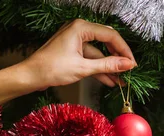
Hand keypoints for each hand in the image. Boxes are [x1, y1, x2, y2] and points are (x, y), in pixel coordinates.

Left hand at [18, 19, 136, 90]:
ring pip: (98, 53)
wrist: (30, 76)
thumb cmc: (51, 69)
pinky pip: (89, 59)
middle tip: (128, 71)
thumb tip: (128, 64)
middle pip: (106, 42)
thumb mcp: (83, 68)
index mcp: (81, 27)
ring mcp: (75, 41)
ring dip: (108, 67)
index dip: (124, 50)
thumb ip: (108, 65)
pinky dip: (98, 69)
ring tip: (121, 80)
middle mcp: (79, 30)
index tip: (132, 64)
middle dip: (117, 58)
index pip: (110, 36)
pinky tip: (109, 80)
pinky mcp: (72, 52)